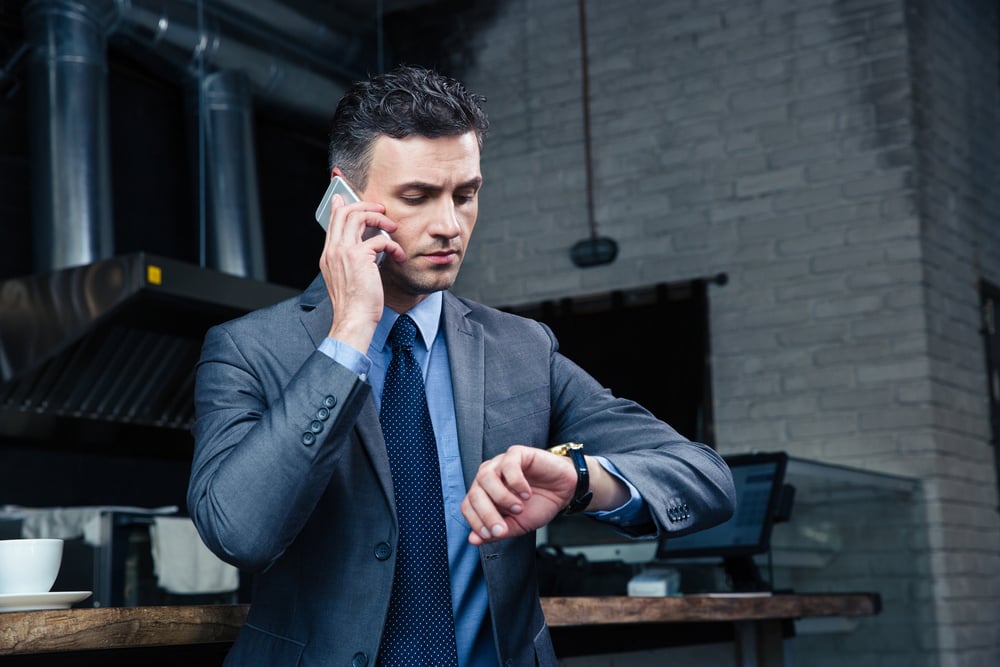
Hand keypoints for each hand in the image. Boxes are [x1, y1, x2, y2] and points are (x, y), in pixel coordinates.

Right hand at [319, 194, 402, 351]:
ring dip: (379, 219)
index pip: (332, 222)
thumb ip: (352, 260)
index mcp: (329, 255)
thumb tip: (367, 248)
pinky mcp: (359, 256)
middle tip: (380, 211)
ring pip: (358, 217)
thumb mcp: (349, 278)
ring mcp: (343, 252)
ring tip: (392, 228)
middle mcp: (333, 250)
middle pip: (345, 212)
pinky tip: (398, 256)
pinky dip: (393, 245)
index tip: (345, 198)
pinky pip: (379, 239)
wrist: (354, 320)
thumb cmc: (355, 304)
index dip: (340, 206)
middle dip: (365, 206)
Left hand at [460, 445, 577, 545]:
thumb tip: (473, 540)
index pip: (467, 506)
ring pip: (486, 477)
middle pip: (475, 493)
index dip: (476, 522)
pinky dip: (516, 482)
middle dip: (487, 515)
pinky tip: (526, 493)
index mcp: (484, 493)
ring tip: (519, 508)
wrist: (564, 492)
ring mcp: (501, 463)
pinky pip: (508, 464)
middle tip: (503, 528)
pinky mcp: (517, 453)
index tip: (493, 534)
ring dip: (501, 497)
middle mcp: (488, 476)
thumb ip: (497, 532)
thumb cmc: (539, 505)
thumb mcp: (518, 525)